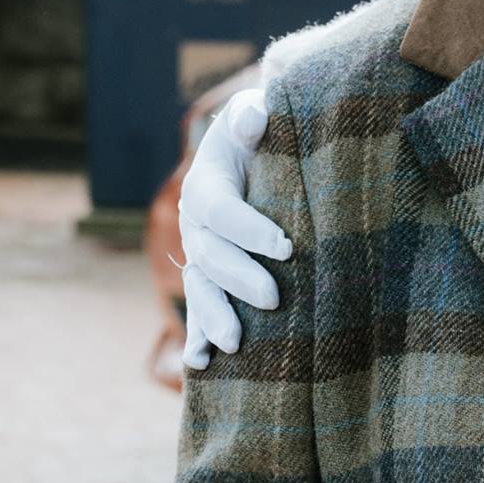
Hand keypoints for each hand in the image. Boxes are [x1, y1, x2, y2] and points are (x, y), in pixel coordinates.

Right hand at [177, 87, 288, 368]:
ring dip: (213, 317)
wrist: (253, 150)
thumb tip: (256, 119)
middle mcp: (195, 224)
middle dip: (240, 278)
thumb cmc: (263, 133)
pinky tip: (200, 366)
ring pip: (200, 289)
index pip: (223, 210)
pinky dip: (196, 336)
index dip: (251, 229)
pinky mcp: (210, 275)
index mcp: (206, 186)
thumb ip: (253, 117)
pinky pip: (199, 308)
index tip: (288, 245)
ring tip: (233, 344)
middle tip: (275, 298)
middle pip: (211, 256)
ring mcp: (199, 253)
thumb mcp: (257, 116)